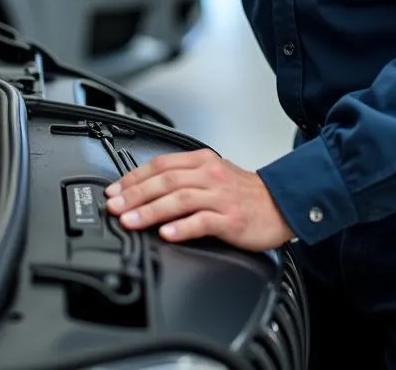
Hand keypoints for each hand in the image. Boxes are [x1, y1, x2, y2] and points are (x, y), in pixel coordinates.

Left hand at [104, 148, 293, 250]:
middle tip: (114, 207)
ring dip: (150, 211)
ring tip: (131, 221)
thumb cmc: (243, 193)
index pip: (160, 164)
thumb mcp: (212, 174)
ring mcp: (220, 196)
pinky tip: (166, 234)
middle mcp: (210, 174)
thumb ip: (183, 178)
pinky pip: (202, 221)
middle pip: (165, 181)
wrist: (280, 204)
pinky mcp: (231, 218)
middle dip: (135, 194)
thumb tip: (145, 189)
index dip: (134, 177)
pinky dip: (182, 227)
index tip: (115, 190)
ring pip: (179, 199)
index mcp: (202, 161)